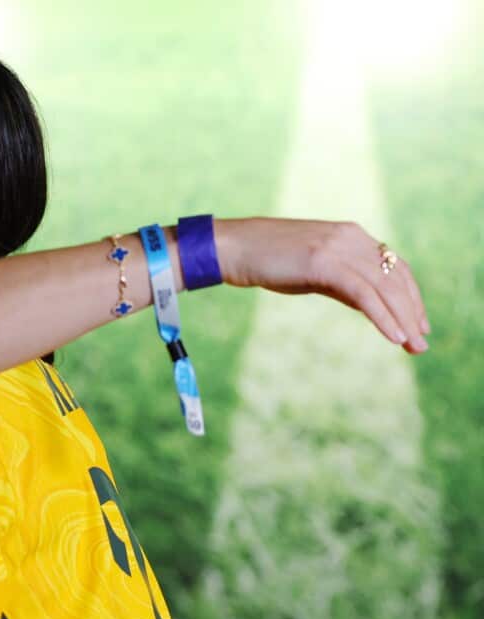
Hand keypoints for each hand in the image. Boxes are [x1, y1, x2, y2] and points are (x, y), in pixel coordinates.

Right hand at [218, 218, 429, 352]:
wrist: (235, 248)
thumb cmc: (268, 261)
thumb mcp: (313, 272)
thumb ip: (342, 282)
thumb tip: (367, 303)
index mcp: (351, 235)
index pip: (394, 266)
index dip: (410, 296)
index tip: (416, 323)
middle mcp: (351, 237)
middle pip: (395, 278)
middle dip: (411, 311)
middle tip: (421, 343)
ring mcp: (339, 248)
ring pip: (384, 287)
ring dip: (402, 319)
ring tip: (412, 346)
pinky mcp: (325, 262)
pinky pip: (364, 294)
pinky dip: (382, 317)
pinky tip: (393, 336)